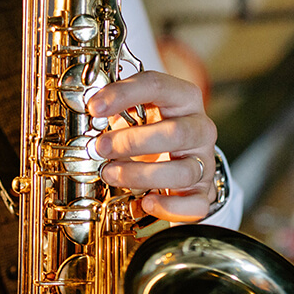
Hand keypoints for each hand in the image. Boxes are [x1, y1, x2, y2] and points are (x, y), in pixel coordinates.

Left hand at [87, 71, 217, 221]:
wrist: (177, 161)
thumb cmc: (153, 132)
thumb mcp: (136, 113)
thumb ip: (117, 109)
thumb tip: (90, 113)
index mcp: (183, 99)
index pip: (157, 86)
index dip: (123, 94)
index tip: (94, 107)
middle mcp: (199, 128)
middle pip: (176, 132)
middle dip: (132, 141)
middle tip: (101, 147)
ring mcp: (203, 161)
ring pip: (182, 171)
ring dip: (140, 174)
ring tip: (110, 174)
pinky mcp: (203, 192)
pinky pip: (194, 204)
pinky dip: (168, 207)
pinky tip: (145, 202)